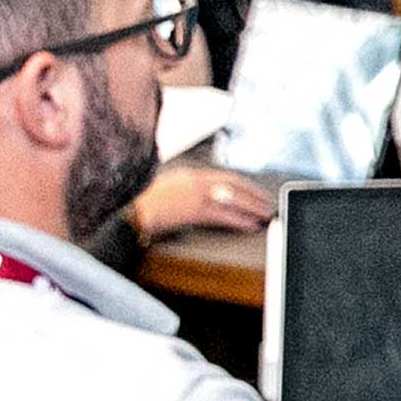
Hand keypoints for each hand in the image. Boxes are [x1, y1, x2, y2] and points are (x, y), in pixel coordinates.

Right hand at [132, 166, 271, 236]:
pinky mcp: (193, 211)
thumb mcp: (170, 186)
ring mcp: (196, 195)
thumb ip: (188, 187)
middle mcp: (197, 181)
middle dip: (255, 196)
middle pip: (235, 187)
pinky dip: (240, 221)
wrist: (132, 211)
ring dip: (252, 208)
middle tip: (269, 204)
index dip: (247, 186)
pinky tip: (250, 225)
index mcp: (192, 174)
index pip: (228, 177)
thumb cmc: (146, 203)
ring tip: (265, 216)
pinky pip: (223, 216)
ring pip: (233, 201)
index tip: (258, 192)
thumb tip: (207, 195)